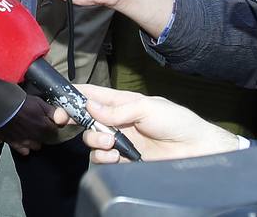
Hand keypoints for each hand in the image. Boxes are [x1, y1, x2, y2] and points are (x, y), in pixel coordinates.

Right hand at [0, 94, 58, 155]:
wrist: (1, 106)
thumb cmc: (21, 103)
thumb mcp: (40, 103)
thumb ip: (53, 112)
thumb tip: (64, 119)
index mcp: (44, 128)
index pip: (54, 132)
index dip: (52, 126)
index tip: (49, 121)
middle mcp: (35, 138)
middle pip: (44, 141)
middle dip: (43, 135)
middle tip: (38, 125)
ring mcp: (23, 142)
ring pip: (33, 147)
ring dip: (34, 141)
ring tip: (30, 133)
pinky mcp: (12, 143)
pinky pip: (21, 150)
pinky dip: (22, 146)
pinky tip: (20, 140)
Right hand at [51, 85, 240, 164]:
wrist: (196, 150)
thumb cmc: (177, 122)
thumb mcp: (148, 107)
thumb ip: (118, 108)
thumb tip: (90, 105)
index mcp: (123, 103)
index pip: (93, 95)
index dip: (74, 96)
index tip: (61, 102)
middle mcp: (118, 121)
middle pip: (85, 118)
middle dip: (74, 118)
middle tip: (66, 121)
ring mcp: (120, 141)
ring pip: (91, 139)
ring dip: (93, 139)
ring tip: (109, 142)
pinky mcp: (124, 161)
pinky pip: (102, 159)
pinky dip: (103, 157)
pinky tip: (115, 155)